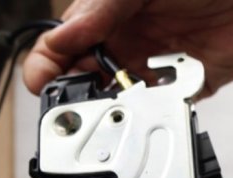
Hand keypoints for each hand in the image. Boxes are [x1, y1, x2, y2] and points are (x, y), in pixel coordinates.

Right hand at [23, 0, 232, 95]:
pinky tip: (154, 104)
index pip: (63, 45)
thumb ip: (101, 8)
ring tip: (118, 102)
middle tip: (83, 98)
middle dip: (80, 92)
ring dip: (117, 107)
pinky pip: (163, 108)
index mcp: (108, 14)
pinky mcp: (187, 86)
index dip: (48, 65)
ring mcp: (156, 66)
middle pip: (87, 78)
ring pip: (122, 99)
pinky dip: (155, 113)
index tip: (45, 82)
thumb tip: (62, 37)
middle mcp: (129, 42)